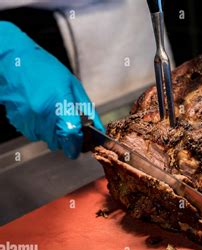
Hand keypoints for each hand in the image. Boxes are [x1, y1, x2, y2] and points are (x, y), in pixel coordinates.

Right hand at [0, 21, 104, 158]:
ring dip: (53, 134)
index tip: (80, 147)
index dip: (77, 144)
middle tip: (67, 125)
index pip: (71, 134)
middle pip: (59, 142)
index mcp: (59, 104)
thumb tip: (98, 128)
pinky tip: (40, 112)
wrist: (15, 62)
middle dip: (67, 139)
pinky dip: (40, 129)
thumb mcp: (73, 86)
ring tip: (52, 113)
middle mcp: (42, 114)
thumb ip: (88, 110)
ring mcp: (28, 119)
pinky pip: (34, 134)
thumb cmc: (46, 70)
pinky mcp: (18, 121)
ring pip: (46, 140)